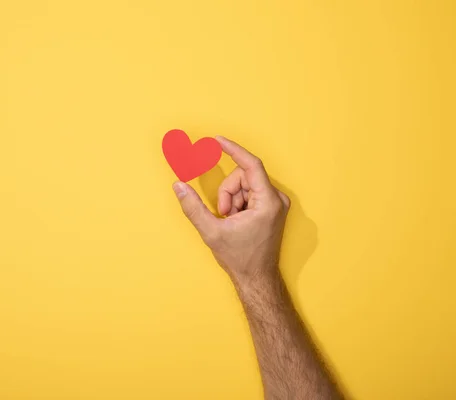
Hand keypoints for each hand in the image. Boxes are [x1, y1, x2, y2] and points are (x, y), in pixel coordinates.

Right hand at [172, 136, 289, 285]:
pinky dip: (238, 203)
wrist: (256, 278)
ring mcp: (276, 204)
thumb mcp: (211, 232)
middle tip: (223, 214)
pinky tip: (237, 221)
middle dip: (227, 192)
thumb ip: (193, 207)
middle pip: (244, 176)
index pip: (251, 165)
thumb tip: (178, 185)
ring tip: (231, 221)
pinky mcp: (272, 208)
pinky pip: (250, 193)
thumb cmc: (240, 258)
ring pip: (245, 184)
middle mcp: (277, 199)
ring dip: (231, 199)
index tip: (217, 140)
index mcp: (268, 202)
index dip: (233, 150)